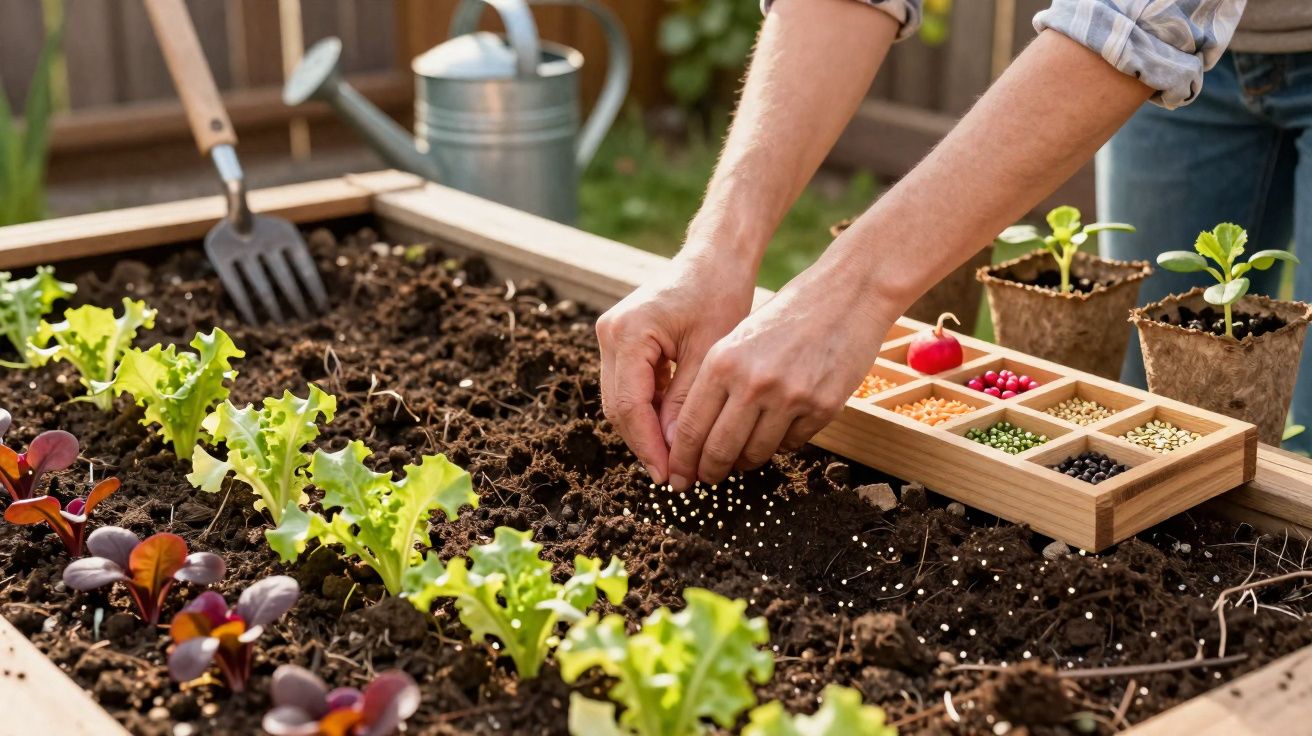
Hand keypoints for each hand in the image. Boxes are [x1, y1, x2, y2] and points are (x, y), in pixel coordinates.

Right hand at [596, 250, 756, 484]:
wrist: (714, 257)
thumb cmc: (718, 294)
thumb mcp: (708, 354)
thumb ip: (687, 403)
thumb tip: (676, 453)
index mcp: (628, 333)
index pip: (630, 405)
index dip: (649, 446)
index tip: (670, 476)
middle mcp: (610, 333)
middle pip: (618, 407)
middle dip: (645, 445)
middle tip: (675, 477)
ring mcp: (611, 336)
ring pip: (621, 400)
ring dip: (646, 431)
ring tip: (677, 460)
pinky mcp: (622, 340)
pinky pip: (629, 386)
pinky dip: (649, 411)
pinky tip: (674, 431)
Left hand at [664, 258, 897, 490]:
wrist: (846, 295)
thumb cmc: (787, 315)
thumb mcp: (739, 338)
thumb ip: (717, 382)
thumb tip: (696, 435)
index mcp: (723, 361)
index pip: (691, 427)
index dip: (683, 459)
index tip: (680, 474)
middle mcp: (753, 382)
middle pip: (719, 449)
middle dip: (708, 471)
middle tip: (706, 479)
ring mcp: (790, 397)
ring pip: (755, 453)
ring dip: (744, 462)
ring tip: (740, 460)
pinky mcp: (823, 407)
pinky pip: (791, 444)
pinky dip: (780, 445)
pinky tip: (777, 433)